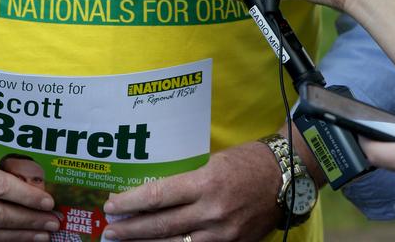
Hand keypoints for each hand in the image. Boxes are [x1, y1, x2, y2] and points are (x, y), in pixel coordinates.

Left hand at [102, 141, 282, 241]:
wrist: (285, 178)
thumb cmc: (246, 161)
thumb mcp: (212, 161)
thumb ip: (186, 180)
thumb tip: (155, 192)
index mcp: (205, 182)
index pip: (159, 196)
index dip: (131, 202)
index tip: (111, 205)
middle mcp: (211, 211)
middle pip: (162, 226)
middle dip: (131, 230)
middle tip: (109, 231)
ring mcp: (222, 234)